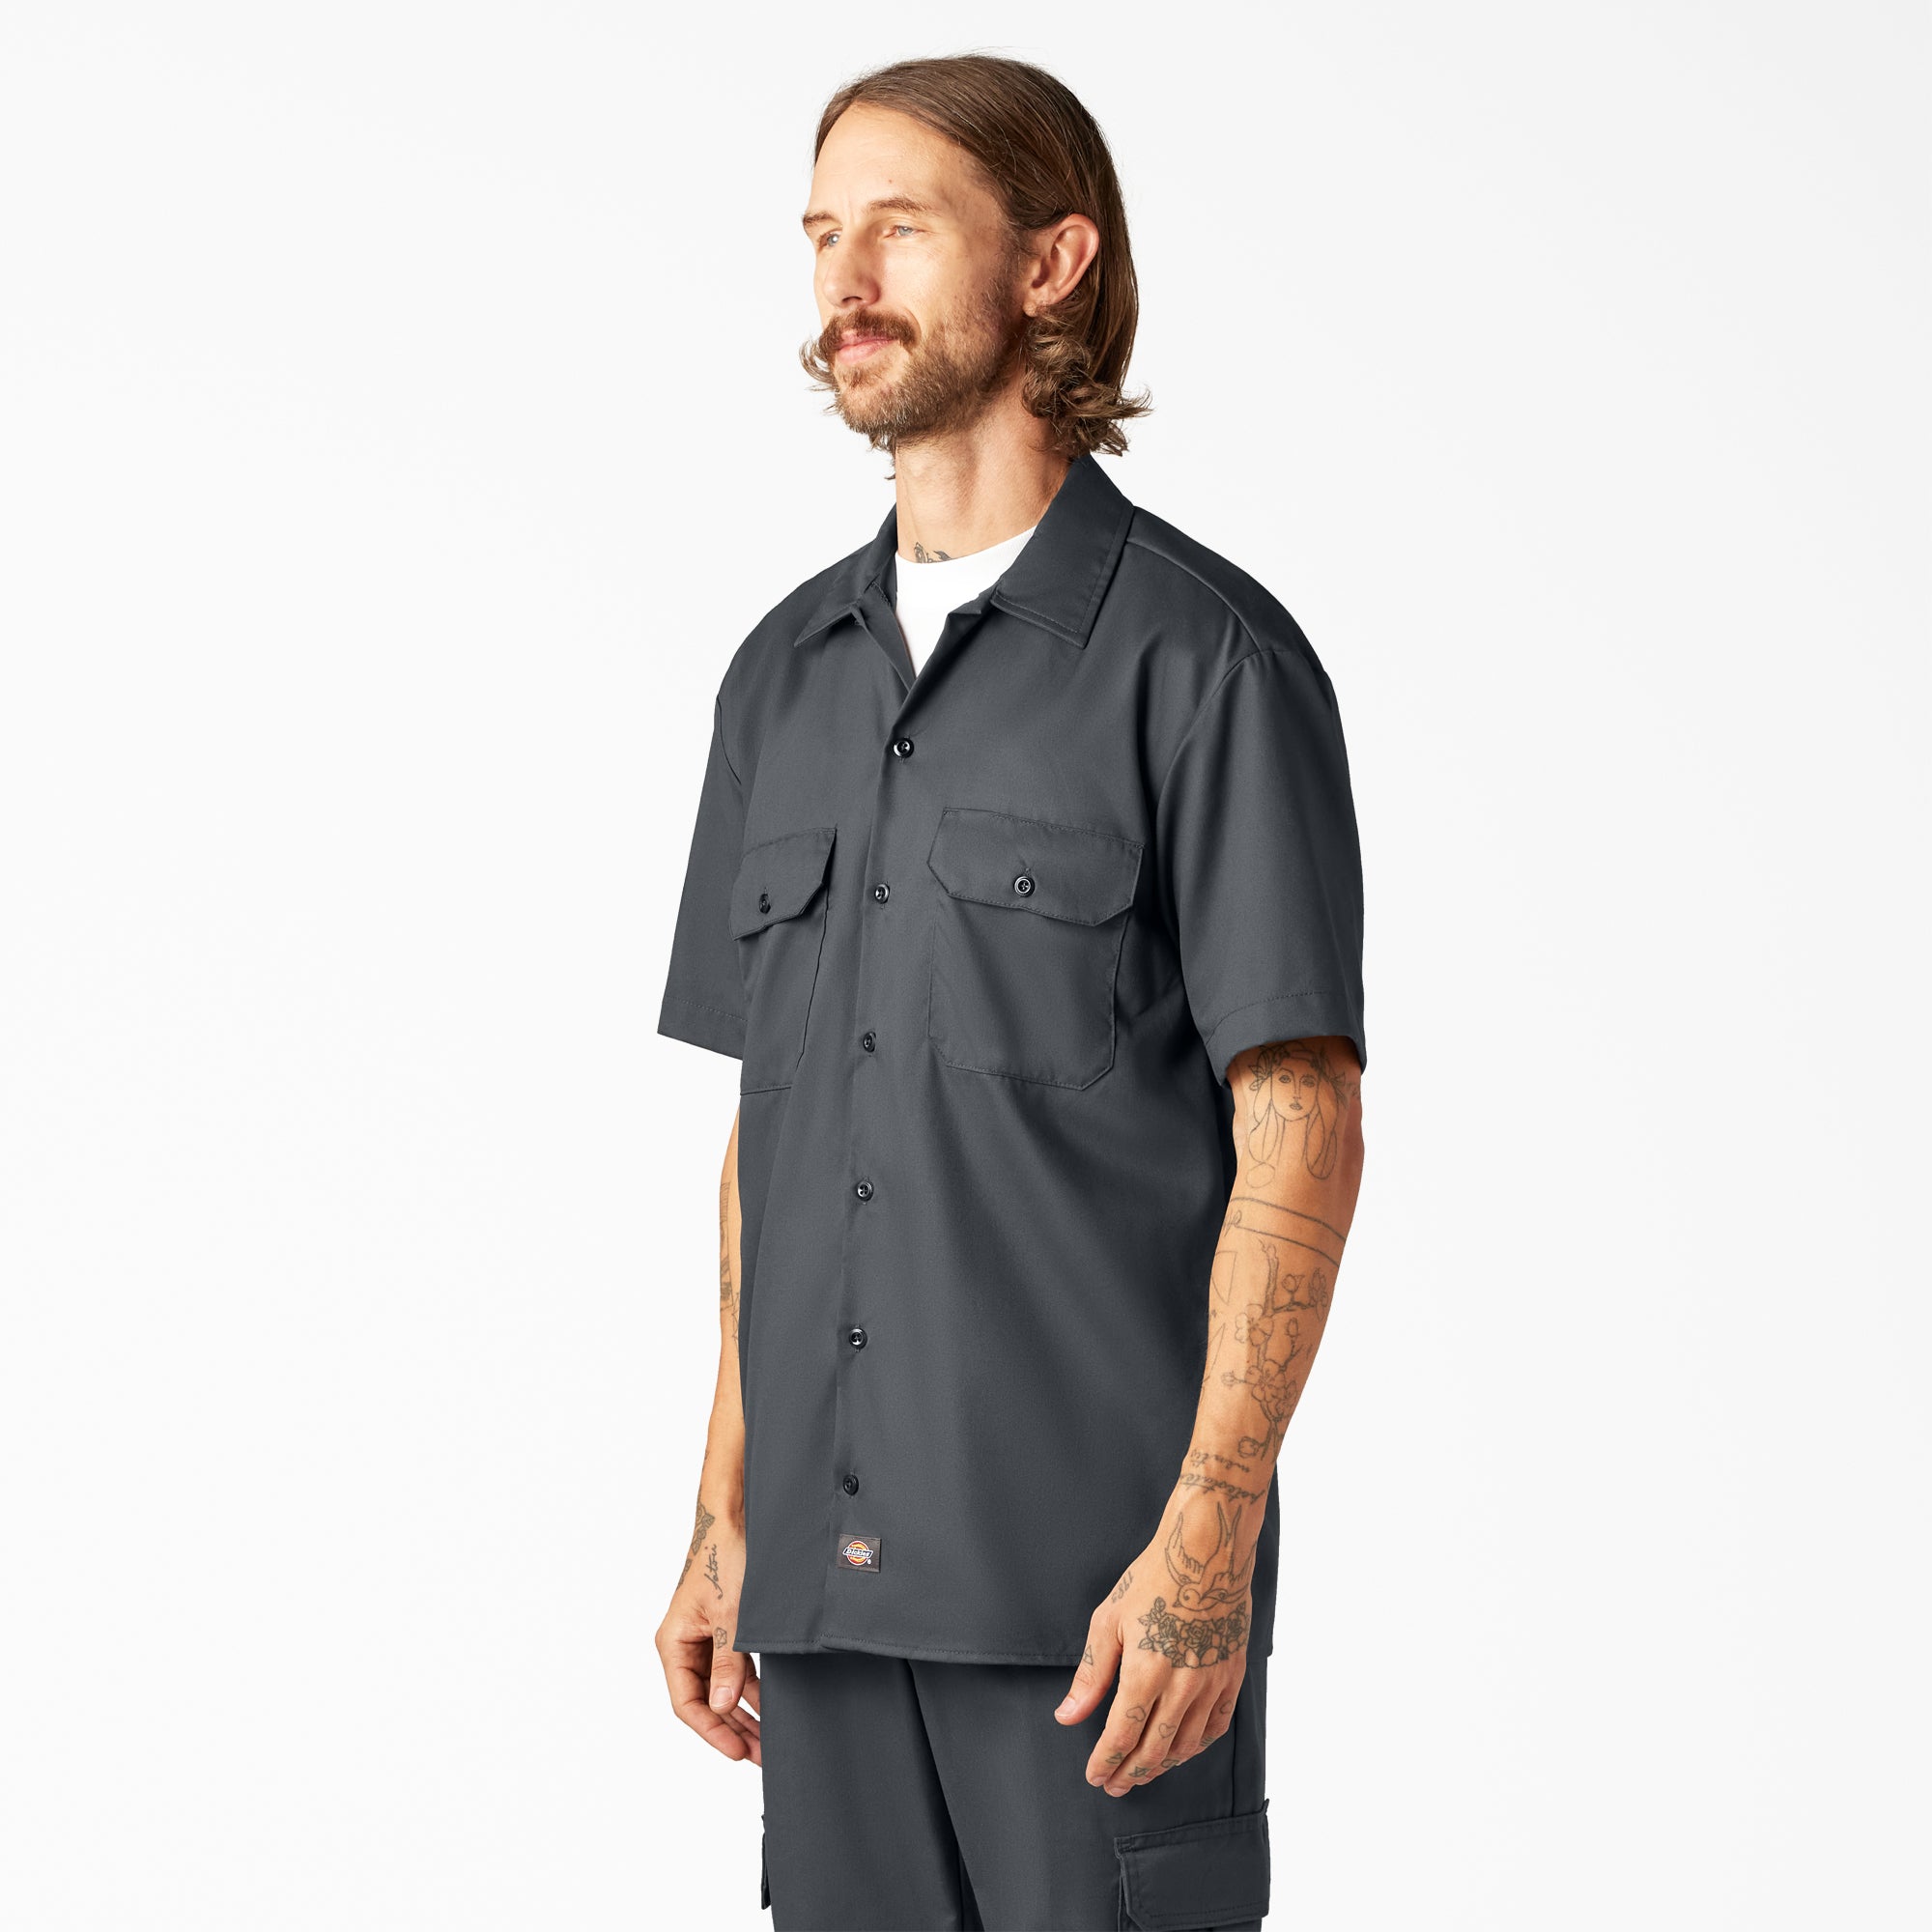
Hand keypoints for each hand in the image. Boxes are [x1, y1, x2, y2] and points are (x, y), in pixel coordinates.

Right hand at [655, 1504, 759, 1764]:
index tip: (736, 1752)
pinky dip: (750, 1685)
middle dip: (732, 1728)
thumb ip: (727, 1662)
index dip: (712, 1731)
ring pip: (722, 1686)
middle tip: (760, 1755)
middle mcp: (686, 1643)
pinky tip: (769, 1703)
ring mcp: (705, 1636)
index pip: (687, 1702)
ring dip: (744, 1710)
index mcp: (674, 1642)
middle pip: (706, 1699)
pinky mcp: (724, 1626)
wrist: (735, 1516)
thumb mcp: (729, 1616)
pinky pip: (734, 1666)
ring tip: (767, 1738)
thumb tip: (723, 1705)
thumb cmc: (723, 1557)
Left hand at [1052, 1540, 1250, 1796]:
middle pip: (1154, 1749)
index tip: (1095, 1776)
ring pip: (1186, 1744)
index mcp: (1146, 1670)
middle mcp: (1182, 1684)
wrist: (1206, 1552)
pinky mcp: (1232, 1676)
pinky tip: (1181, 1749)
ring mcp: (1212, 1682)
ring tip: (1142, 1771)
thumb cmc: (1153, 1578)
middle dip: (1130, 1773)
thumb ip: (1091, 1675)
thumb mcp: (1108, 1620)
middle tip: (1114, 1786)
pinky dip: (1196, 1746)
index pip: (1122, 1735)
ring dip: (1162, 1765)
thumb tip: (1068, 1715)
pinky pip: (1216, 1726)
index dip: (1105, 1762)